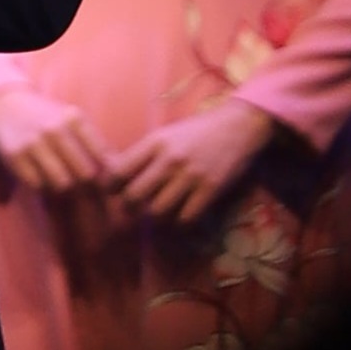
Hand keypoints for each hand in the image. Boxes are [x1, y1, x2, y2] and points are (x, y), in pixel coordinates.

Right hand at [0, 87, 113, 198]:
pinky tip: (44, 180)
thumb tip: (118, 170)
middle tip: (86, 190)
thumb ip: (96, 142)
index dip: (107, 175)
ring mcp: (32, 142)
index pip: (102, 157)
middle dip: (88, 186)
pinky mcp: (14, 156)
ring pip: (62, 183)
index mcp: (74, 118)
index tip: (106, 182)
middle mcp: (53, 129)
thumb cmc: (48, 118)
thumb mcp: (73, 120)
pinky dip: (44, 188)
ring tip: (65, 186)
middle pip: (84, 174)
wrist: (5, 105)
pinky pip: (38, 185)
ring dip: (66, 190)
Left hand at [108, 98, 281, 227]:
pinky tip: (180, 217)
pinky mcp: (212, 188)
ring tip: (158, 214)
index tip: (115, 192)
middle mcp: (170, 159)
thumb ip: (143, 154)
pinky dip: (180, 223)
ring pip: (158, 211)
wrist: (238, 125)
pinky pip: (187, 217)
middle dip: (130, 207)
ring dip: (155, 217)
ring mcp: (191, 175)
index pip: (118, 172)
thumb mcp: (165, 135)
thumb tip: (114, 175)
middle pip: (134, 196)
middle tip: (135, 209)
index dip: (112, 187)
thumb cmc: (196, 131)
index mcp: (154, 142)